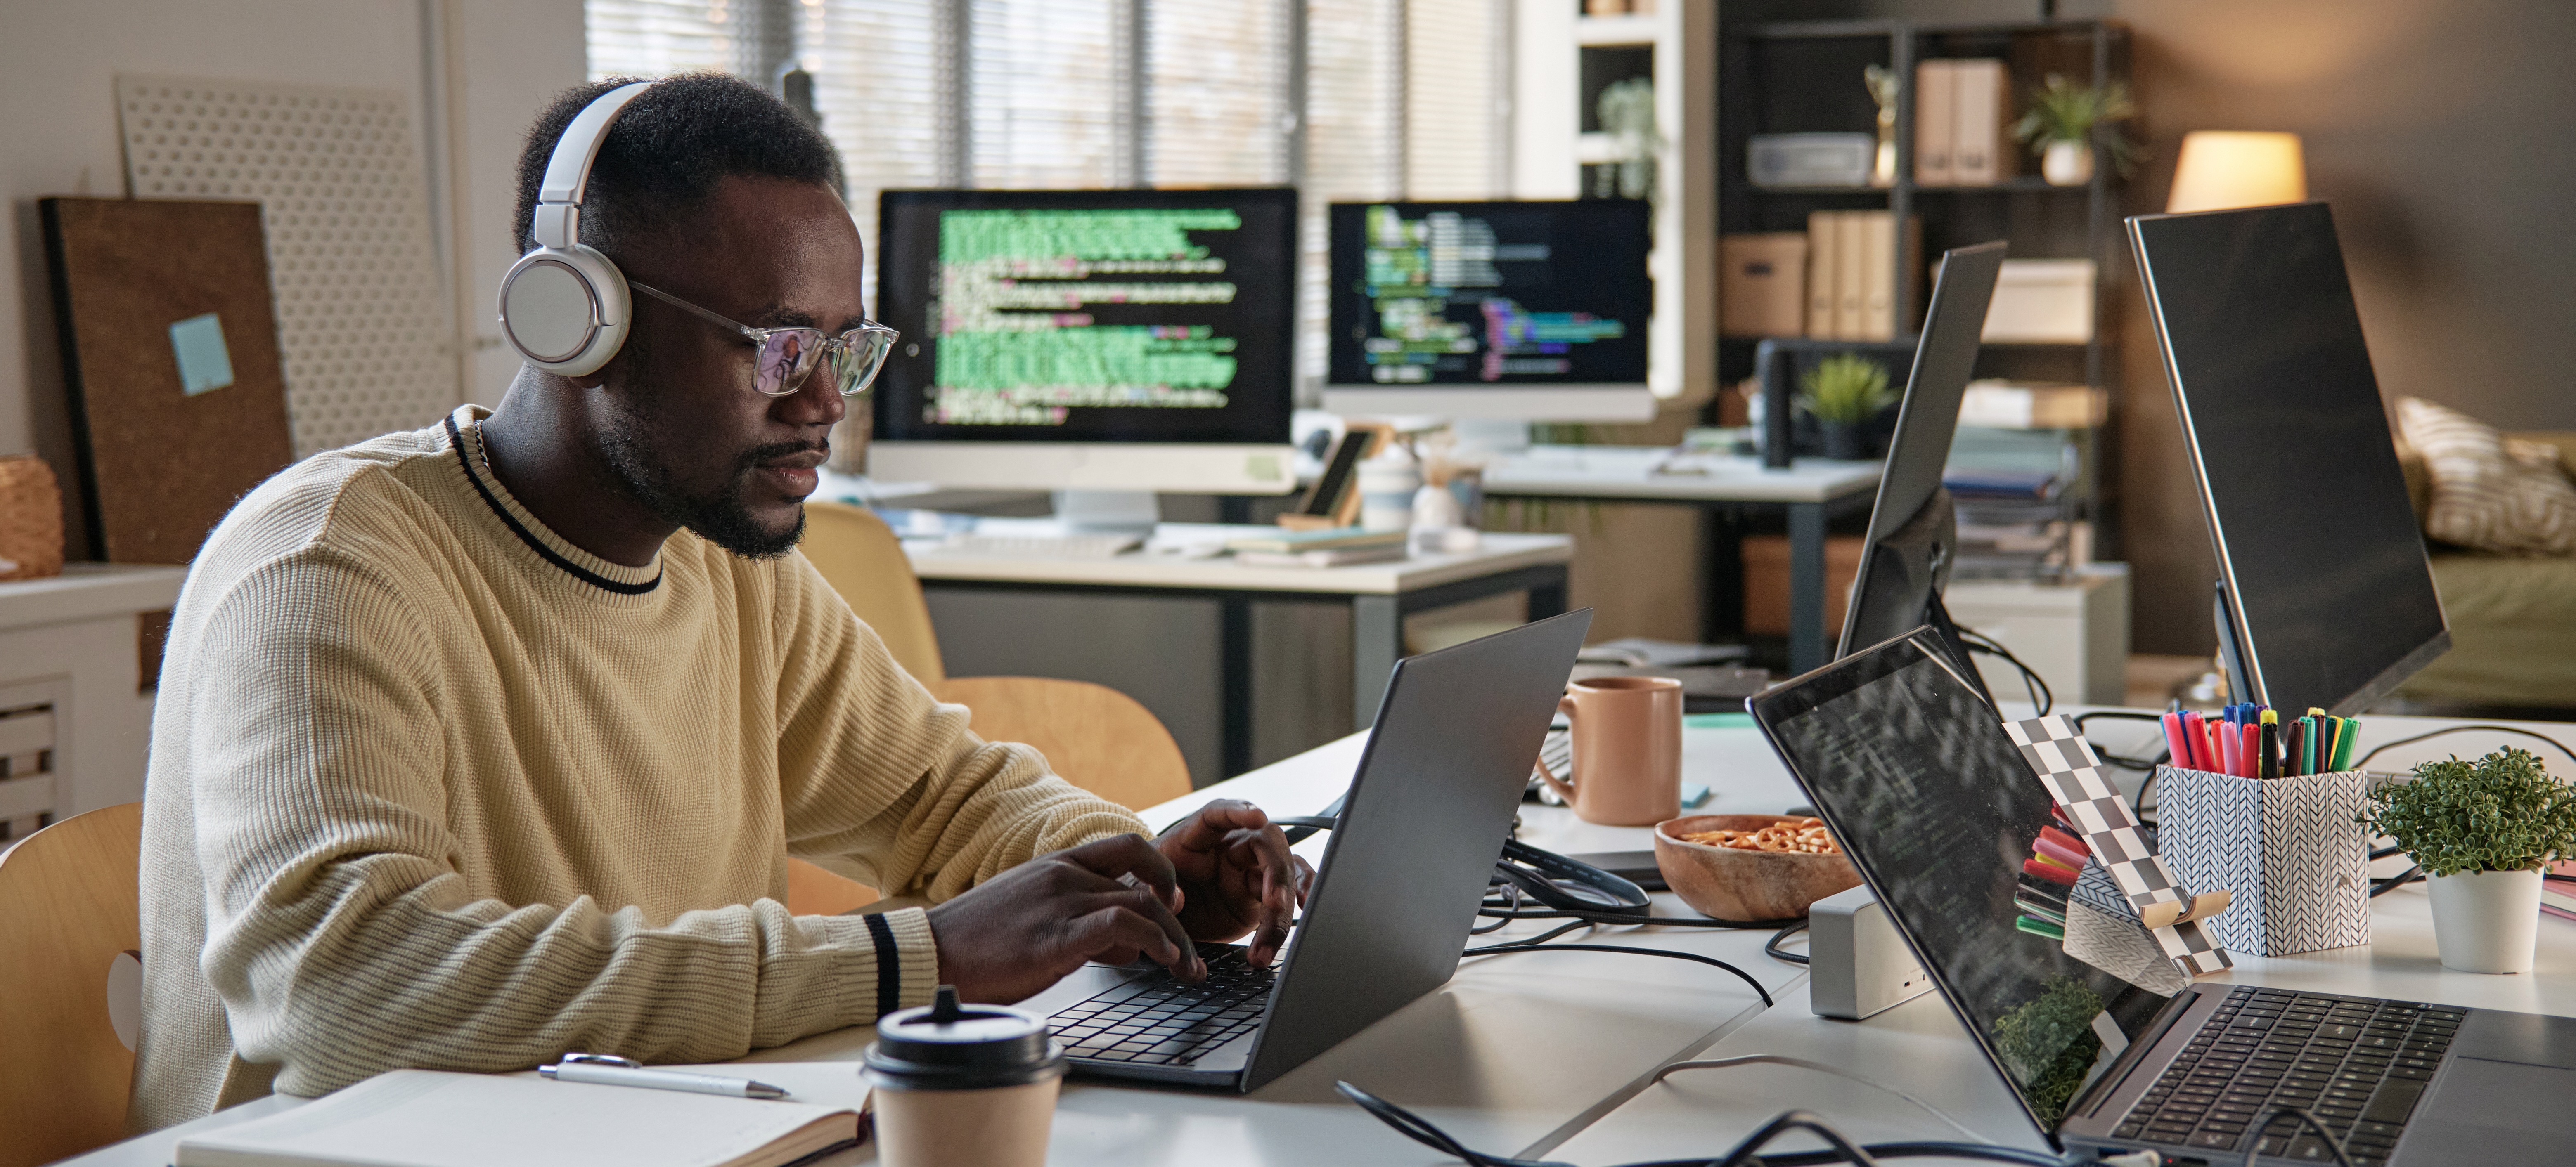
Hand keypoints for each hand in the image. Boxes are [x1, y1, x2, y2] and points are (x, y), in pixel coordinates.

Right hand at [924, 834, 1203, 1003]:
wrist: (931, 952)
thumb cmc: (979, 941)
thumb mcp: (1036, 916)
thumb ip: (1081, 919)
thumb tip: (1126, 943)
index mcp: (1059, 864)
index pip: (1128, 848)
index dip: (1162, 872)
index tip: (1173, 903)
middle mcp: (1065, 875)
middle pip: (1146, 883)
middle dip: (1178, 919)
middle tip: (1191, 952)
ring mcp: (1061, 902)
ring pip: (1142, 903)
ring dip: (1175, 939)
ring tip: (1186, 968)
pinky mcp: (1056, 936)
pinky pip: (1122, 925)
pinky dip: (1154, 941)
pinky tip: (1164, 961)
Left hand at [1157, 800, 1315, 966]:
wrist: (1160, 918)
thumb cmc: (1152, 892)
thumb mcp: (1144, 891)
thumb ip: (1156, 893)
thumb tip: (1176, 899)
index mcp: (1195, 835)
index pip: (1217, 814)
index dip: (1237, 812)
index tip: (1257, 816)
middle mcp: (1229, 845)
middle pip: (1264, 843)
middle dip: (1274, 871)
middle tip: (1274, 902)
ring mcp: (1250, 868)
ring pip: (1282, 873)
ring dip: (1282, 907)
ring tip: (1267, 943)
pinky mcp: (1263, 892)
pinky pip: (1291, 887)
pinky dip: (1301, 894)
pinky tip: (1306, 908)